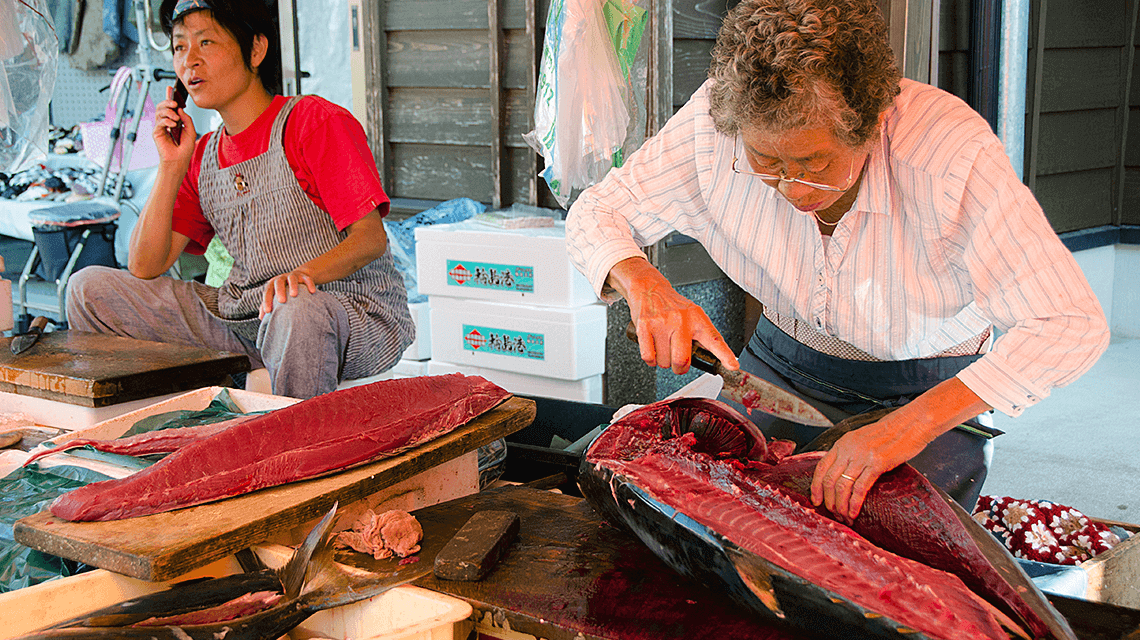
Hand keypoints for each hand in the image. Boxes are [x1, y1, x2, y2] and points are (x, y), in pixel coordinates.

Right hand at [152, 86, 195, 162]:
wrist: (179, 160)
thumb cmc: (184, 148)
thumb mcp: (191, 131)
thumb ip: (187, 120)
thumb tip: (181, 110)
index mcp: (173, 120)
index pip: (170, 106)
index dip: (169, 96)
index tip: (170, 88)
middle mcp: (166, 122)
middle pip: (162, 106)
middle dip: (168, 102)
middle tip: (174, 104)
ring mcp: (160, 127)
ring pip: (159, 112)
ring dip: (168, 112)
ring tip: (176, 118)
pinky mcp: (156, 132)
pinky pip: (159, 122)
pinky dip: (166, 121)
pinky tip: (172, 125)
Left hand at [260, 269, 317, 318]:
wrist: (297, 278)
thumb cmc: (283, 292)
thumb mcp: (274, 296)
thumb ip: (267, 305)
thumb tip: (262, 318)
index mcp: (272, 284)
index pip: (267, 292)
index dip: (266, 301)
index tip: (268, 312)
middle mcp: (281, 279)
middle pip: (278, 282)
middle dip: (279, 291)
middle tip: (282, 301)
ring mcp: (293, 276)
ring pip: (292, 279)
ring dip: (293, 286)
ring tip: (294, 295)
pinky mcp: (303, 276)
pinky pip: (307, 279)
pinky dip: (309, 284)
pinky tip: (312, 291)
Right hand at [609, 257, 738, 374]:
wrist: (649, 287)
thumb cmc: (672, 305)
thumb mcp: (692, 315)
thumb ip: (702, 336)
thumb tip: (714, 359)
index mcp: (697, 319)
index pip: (714, 339)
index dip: (725, 355)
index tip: (733, 366)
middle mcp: (681, 320)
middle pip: (682, 360)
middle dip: (680, 368)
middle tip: (678, 363)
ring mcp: (662, 323)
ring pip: (664, 361)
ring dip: (663, 361)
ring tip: (663, 347)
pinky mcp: (645, 326)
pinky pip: (649, 357)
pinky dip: (651, 360)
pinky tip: (653, 350)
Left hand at [808, 412, 932, 520]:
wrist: (910, 425)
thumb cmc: (889, 434)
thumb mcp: (861, 439)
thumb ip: (849, 453)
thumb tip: (841, 473)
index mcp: (842, 443)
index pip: (821, 468)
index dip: (816, 487)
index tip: (816, 501)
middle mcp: (848, 449)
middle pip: (829, 480)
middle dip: (828, 501)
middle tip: (833, 513)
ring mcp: (862, 456)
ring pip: (843, 486)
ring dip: (840, 505)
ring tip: (844, 516)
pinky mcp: (877, 463)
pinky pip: (860, 488)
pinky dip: (855, 503)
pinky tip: (854, 512)